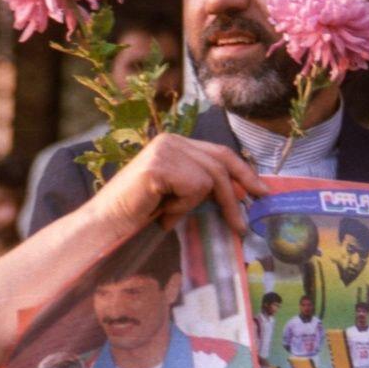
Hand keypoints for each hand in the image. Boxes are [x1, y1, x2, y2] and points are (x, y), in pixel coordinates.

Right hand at [87, 133, 266, 239]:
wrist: (107, 224)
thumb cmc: (137, 214)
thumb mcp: (176, 195)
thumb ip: (201, 185)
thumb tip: (242, 192)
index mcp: (174, 144)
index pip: (219, 152)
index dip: (243, 172)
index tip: (261, 191)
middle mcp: (171, 140)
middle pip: (220, 163)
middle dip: (235, 196)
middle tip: (243, 227)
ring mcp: (165, 150)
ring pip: (208, 179)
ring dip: (190, 205)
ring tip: (166, 214)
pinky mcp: (161, 165)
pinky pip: (194, 188)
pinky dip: (180, 207)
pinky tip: (159, 210)